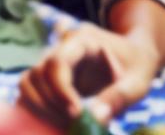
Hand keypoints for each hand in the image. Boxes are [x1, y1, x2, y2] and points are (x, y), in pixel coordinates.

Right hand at [19, 18, 161, 128]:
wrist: (133, 57)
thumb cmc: (136, 66)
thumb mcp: (137, 82)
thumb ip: (118, 98)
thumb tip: (96, 118)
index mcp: (81, 41)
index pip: (57, 62)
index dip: (60, 89)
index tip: (77, 114)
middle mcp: (59, 48)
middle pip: (38, 74)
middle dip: (52, 104)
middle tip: (75, 124)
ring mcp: (50, 63)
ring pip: (27, 83)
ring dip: (41, 108)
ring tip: (68, 124)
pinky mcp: (47, 79)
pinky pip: (29, 92)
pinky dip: (36, 109)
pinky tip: (57, 122)